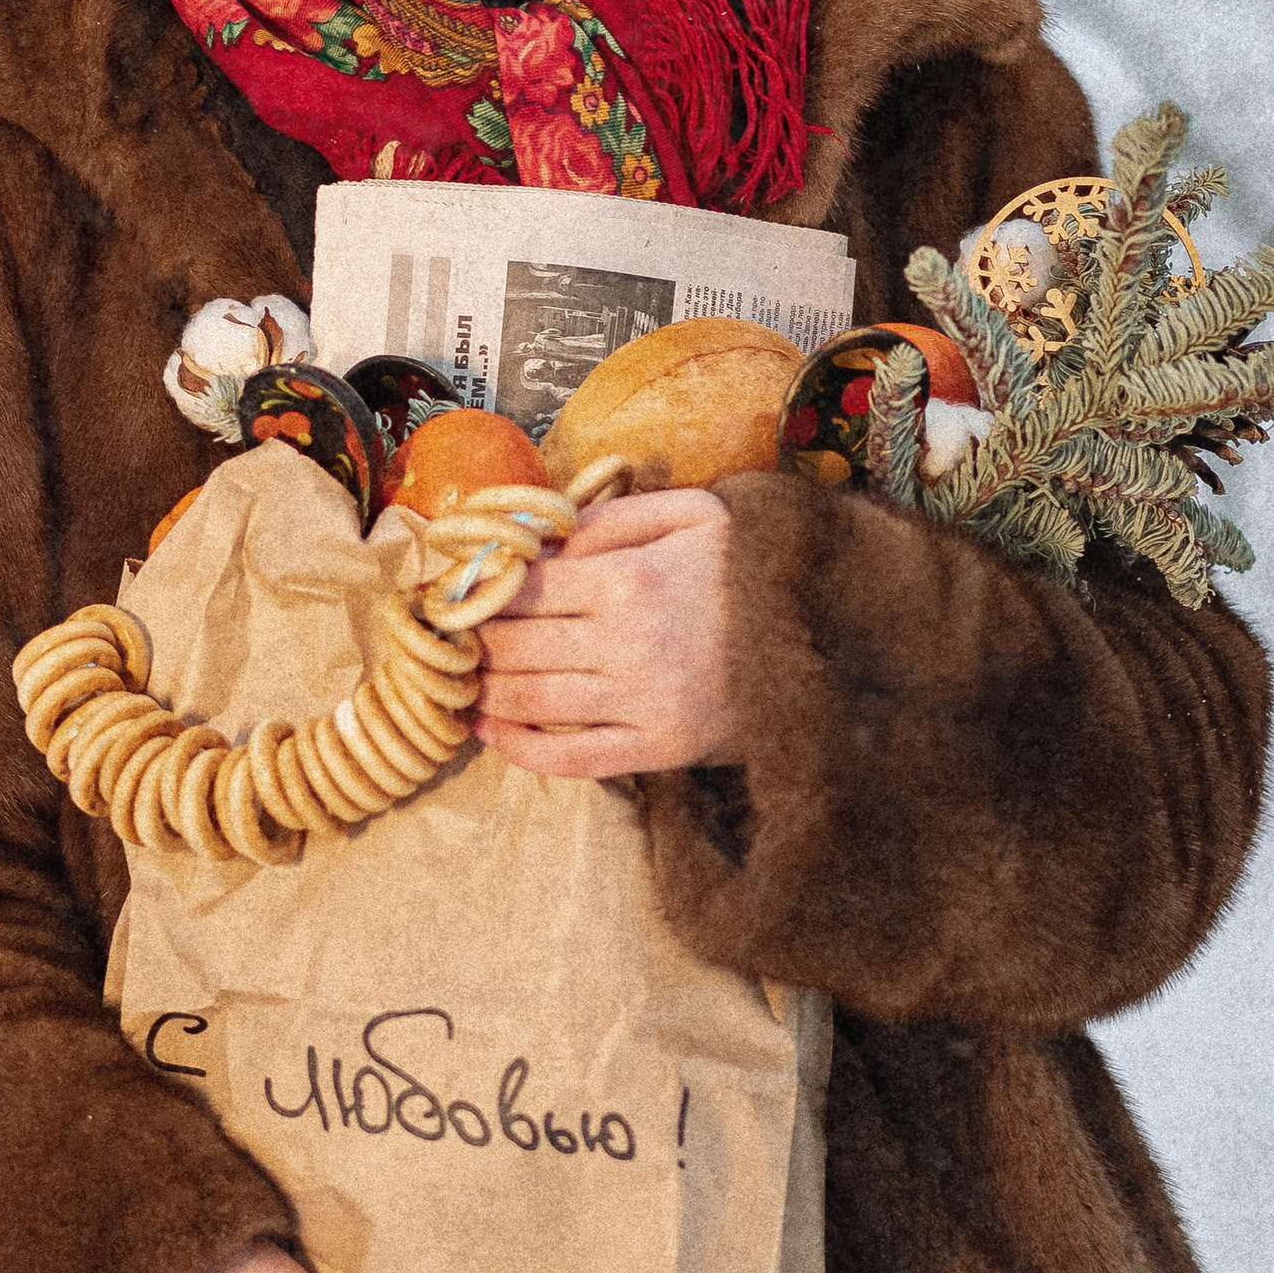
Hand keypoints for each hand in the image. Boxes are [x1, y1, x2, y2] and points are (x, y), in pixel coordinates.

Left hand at [472, 486, 735, 776]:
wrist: (826, 633)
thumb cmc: (749, 567)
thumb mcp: (691, 513)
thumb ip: (610, 519)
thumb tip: (539, 542)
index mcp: (627, 580)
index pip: (520, 589)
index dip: (476, 592)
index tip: (452, 595)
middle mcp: (626, 644)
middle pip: (514, 645)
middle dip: (470, 642)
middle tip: (447, 639)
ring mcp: (642, 702)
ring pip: (530, 700)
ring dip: (483, 692)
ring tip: (462, 680)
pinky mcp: (658, 747)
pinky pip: (572, 758)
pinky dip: (521, 750)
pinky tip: (491, 731)